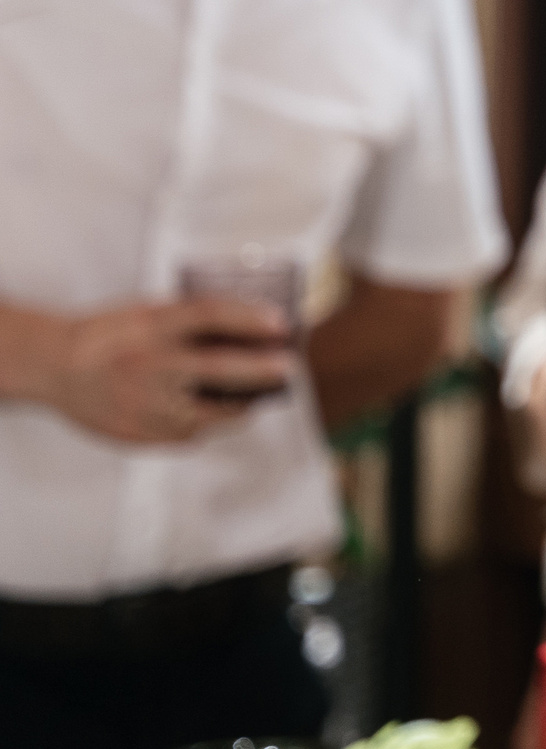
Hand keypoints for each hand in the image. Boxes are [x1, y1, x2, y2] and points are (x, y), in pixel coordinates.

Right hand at [40, 299, 294, 443]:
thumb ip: (191, 322)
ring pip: (209, 414)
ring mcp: (141, 404)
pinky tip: (212, 414)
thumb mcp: (147, 314)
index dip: (249, 318)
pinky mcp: (137, 434)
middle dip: (260, 371)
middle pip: (218, 370)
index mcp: (149, 327)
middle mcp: (147, 365)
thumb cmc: (111, 335)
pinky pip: (187, 434)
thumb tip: (252, 331)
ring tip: (256, 399)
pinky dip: (205, 424)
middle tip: (287, 370)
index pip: (208, 315)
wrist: (55, 368)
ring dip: (240, 407)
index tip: (282, 324)